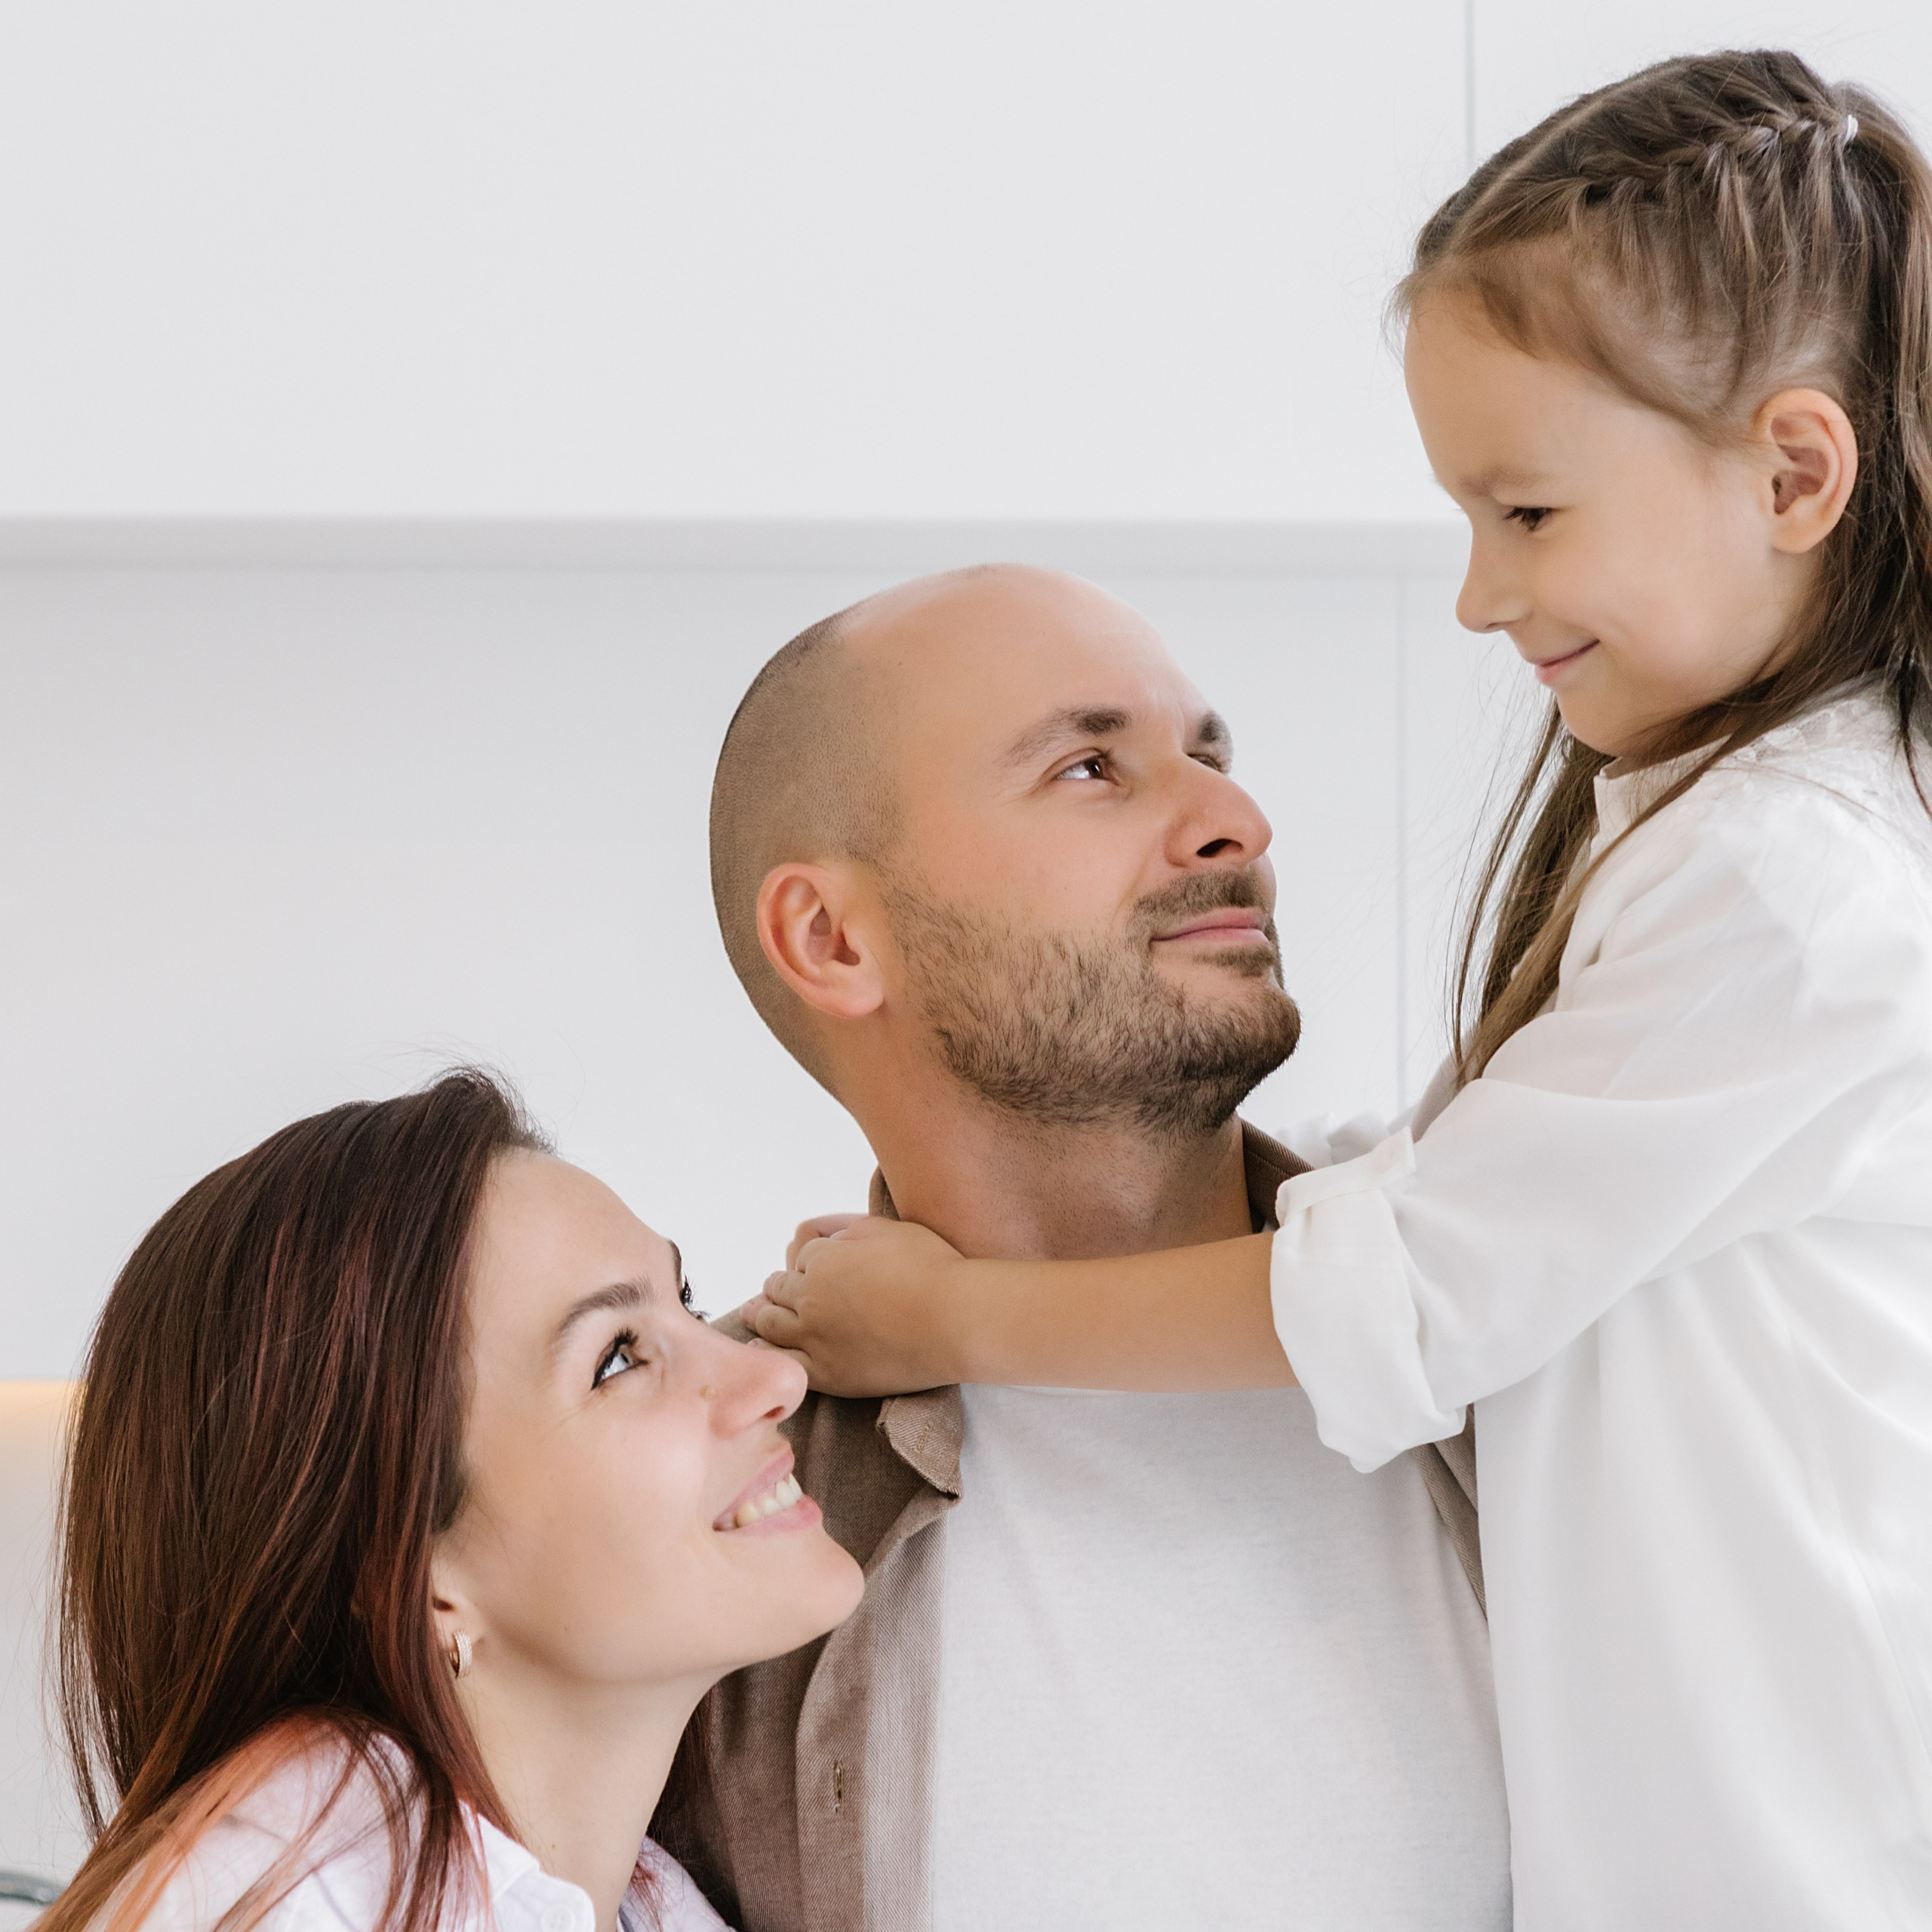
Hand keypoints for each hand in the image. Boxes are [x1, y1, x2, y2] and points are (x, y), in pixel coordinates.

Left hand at [741, 1214, 973, 1396]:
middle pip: (779, 1290)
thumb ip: (847, 1227)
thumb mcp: (887, 1228)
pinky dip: (765, 1353)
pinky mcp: (827, 1373)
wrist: (954, 1320)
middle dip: (775, 1287)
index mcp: (822, 1260)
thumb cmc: (930, 1268)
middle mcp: (809, 1298)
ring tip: (754, 1313)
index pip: (801, 1257)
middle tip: (769, 1289)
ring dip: (760, 1314)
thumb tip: (822, 1236)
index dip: (806, 1260)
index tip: (807, 1265)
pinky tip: (758, 1349)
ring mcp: (814, 1338)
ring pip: (771, 1324)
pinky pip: (784, 1363)